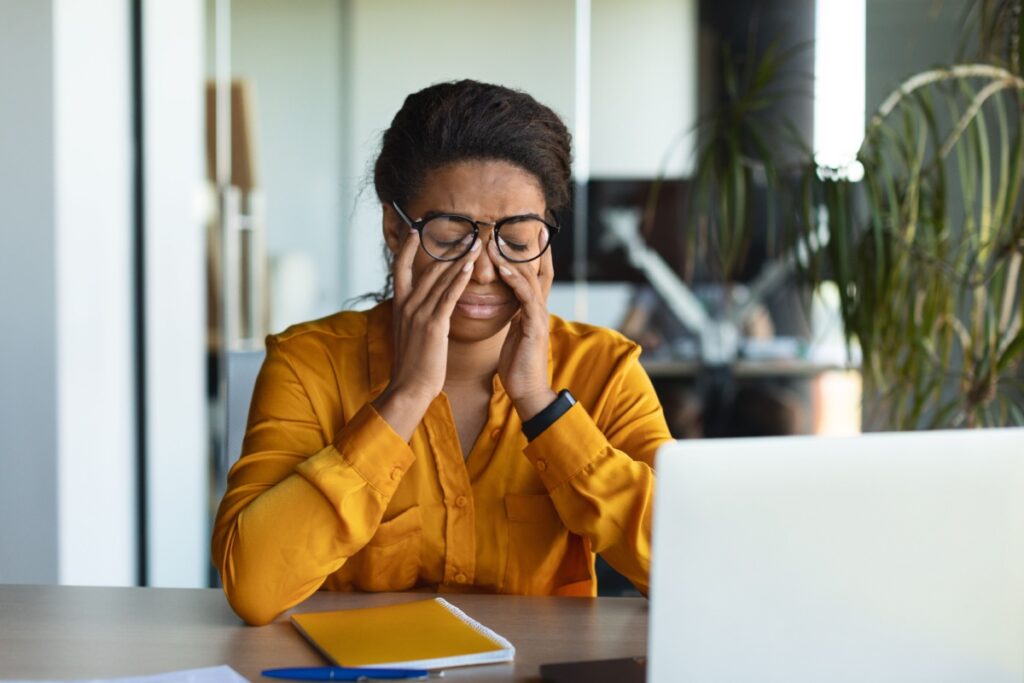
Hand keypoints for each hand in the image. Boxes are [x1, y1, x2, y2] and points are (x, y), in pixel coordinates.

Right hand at [372, 232, 481, 439]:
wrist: (408, 388)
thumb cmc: (413, 365)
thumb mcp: (409, 334)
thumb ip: (415, 316)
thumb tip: (423, 306)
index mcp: (399, 305)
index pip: (400, 266)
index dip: (409, 246)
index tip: (417, 228)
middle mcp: (406, 304)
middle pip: (427, 267)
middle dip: (448, 248)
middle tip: (464, 232)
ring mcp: (418, 314)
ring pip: (440, 278)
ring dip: (460, 258)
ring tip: (475, 242)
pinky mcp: (433, 325)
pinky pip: (448, 296)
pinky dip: (459, 279)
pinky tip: (469, 267)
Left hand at [492, 240, 557, 421]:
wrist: (527, 391)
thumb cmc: (517, 365)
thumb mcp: (513, 334)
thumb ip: (514, 315)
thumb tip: (506, 302)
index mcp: (534, 310)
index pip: (537, 274)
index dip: (536, 253)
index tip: (532, 232)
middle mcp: (540, 308)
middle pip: (535, 270)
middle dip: (522, 249)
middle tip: (506, 230)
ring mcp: (540, 316)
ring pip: (529, 280)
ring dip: (511, 260)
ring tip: (495, 244)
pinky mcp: (535, 327)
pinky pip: (526, 298)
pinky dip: (515, 282)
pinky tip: (504, 270)